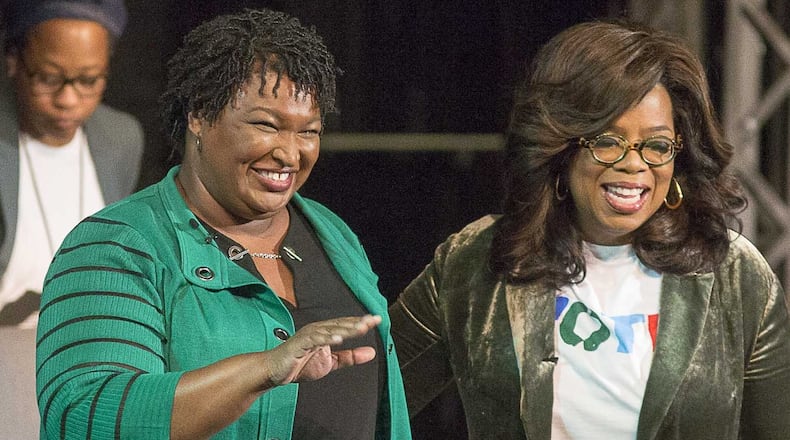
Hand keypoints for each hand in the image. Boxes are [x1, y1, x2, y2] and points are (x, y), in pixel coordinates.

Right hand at [264, 314, 381, 385]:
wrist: (275, 372)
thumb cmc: (300, 364)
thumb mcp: (331, 363)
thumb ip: (350, 357)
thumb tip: (371, 352)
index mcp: (325, 332)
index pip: (346, 325)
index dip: (361, 322)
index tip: (377, 320)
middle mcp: (318, 329)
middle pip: (340, 324)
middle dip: (357, 322)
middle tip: (372, 321)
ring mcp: (308, 335)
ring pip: (330, 329)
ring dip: (346, 329)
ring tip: (360, 328)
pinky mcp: (299, 343)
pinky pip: (315, 339)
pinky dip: (326, 338)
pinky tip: (338, 339)